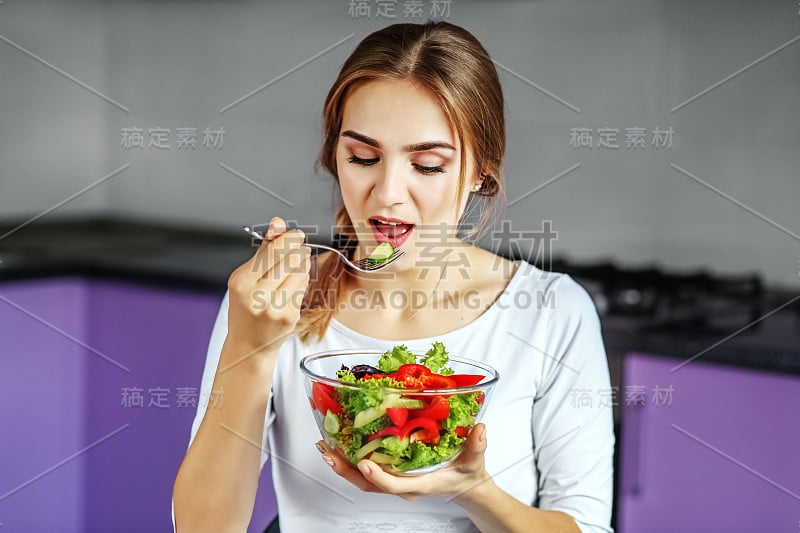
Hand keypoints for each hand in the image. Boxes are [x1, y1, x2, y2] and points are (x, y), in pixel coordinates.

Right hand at [226, 216, 310, 359]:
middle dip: (298, 247)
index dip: (288, 238)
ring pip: (299, 272)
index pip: (271, 251)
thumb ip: (263, 250)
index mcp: (241, 282)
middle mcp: (257, 295)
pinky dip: (302, 278)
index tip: (296, 233)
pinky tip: (296, 279)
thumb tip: (277, 223)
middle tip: (301, 243)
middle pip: (288, 259)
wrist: (249, 345)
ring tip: (298, 260)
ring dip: (302, 262)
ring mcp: (275, 307)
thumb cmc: (245, 308)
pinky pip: (303, 287)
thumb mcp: (245, 278)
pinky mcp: (290, 316)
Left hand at [317, 423, 492, 503]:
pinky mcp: (392, 474)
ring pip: (364, 479)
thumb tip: (480, 430)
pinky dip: (351, 460)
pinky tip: (341, 444)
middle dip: (347, 470)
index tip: (364, 463)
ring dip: (343, 465)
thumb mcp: (475, 461)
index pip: (396, 486)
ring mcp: (396, 481)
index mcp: (422, 483)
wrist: (466, 486)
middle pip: (369, 484)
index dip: (378, 477)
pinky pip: (367, 471)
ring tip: (326, 447)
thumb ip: (477, 446)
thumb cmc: (468, 474)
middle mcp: (404, 485)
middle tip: (328, 452)